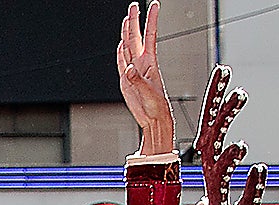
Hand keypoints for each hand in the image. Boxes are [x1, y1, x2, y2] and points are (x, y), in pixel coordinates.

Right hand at [117, 2, 175, 155]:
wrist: (153, 119)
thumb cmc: (157, 106)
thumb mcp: (148, 92)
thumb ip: (137, 80)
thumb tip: (129, 68)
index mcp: (150, 63)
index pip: (150, 35)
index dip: (151, 20)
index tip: (154, 5)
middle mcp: (142, 63)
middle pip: (136, 37)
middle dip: (134, 20)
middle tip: (133, 6)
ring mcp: (134, 71)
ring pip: (128, 47)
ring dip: (127, 33)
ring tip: (127, 20)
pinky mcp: (126, 80)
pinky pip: (122, 62)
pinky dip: (120, 52)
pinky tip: (120, 45)